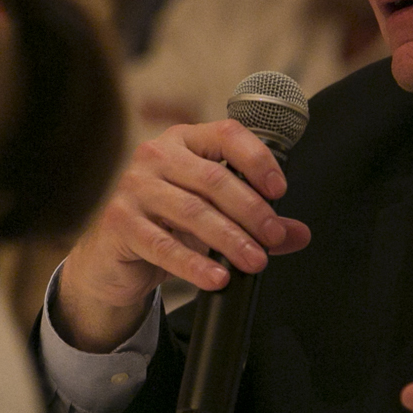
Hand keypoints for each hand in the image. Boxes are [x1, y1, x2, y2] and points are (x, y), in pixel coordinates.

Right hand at [54, 120, 312, 351]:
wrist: (114, 257)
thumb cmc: (168, 225)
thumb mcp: (214, 216)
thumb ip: (255, 221)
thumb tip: (298, 234)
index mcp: (184, 141)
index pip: (226, 134)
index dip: (257, 159)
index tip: (280, 190)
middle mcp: (156, 155)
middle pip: (214, 178)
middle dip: (251, 210)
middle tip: (274, 237)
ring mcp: (133, 186)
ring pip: (193, 212)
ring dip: (230, 239)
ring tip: (255, 262)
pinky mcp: (120, 221)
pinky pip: (164, 245)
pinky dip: (194, 264)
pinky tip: (218, 277)